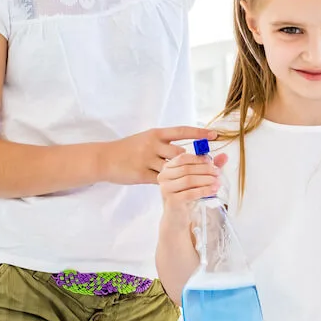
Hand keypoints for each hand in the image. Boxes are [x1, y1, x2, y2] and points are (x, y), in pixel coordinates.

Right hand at [100, 126, 216, 184]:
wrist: (105, 158)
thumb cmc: (129, 148)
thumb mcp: (147, 139)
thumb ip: (165, 143)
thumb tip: (188, 146)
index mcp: (156, 134)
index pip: (182, 131)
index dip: (199, 133)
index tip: (215, 135)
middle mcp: (152, 145)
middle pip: (180, 153)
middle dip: (196, 161)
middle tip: (211, 167)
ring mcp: (146, 160)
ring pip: (173, 169)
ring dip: (187, 175)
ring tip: (200, 179)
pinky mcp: (141, 174)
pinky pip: (162, 181)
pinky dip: (173, 185)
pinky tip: (182, 188)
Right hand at [158, 152, 229, 214]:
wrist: (177, 217)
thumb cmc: (186, 195)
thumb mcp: (197, 178)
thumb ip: (208, 167)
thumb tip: (224, 156)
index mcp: (168, 167)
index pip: (183, 158)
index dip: (198, 159)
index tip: (211, 162)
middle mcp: (164, 177)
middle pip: (186, 168)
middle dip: (205, 170)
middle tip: (218, 173)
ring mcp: (166, 189)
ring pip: (188, 180)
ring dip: (206, 180)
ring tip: (217, 182)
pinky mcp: (172, 201)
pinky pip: (190, 193)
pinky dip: (203, 191)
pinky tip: (213, 190)